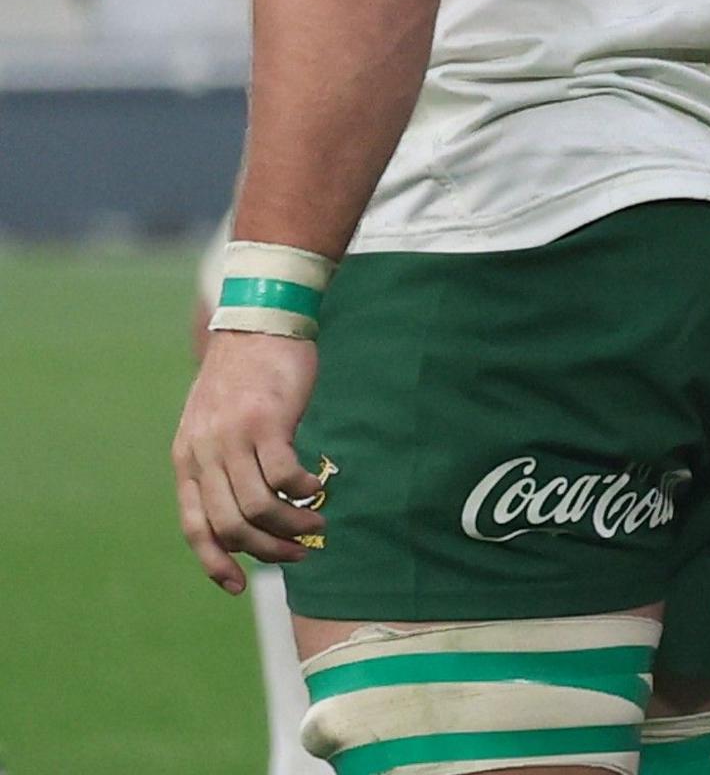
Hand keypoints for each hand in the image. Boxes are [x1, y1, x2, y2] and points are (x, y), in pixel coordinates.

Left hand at [173, 330, 324, 593]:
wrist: (259, 325)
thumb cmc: (245, 377)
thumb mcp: (216, 423)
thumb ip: (222, 462)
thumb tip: (248, 509)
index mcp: (187, 459)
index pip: (195, 527)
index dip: (215, 563)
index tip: (239, 587)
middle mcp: (204, 453)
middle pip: (231, 524)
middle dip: (266, 549)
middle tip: (299, 552)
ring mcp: (233, 438)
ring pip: (259, 506)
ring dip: (292, 524)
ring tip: (317, 523)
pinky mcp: (266, 422)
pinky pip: (285, 475)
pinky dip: (304, 491)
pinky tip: (319, 488)